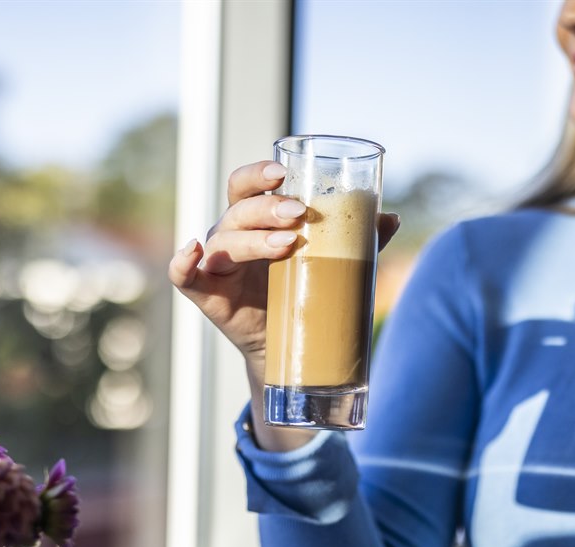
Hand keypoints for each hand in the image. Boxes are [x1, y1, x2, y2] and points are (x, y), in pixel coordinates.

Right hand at [168, 160, 399, 366]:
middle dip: (266, 207)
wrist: (291, 345)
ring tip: (286, 245)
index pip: (247, 183)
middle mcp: (231, 234)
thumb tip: (391, 218)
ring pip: (222, 240)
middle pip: (238, 209)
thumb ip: (357, 241)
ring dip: (251, 238)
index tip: (283, 173)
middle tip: (298, 214)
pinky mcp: (207, 294)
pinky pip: (183, 276)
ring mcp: (216, 264)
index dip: (259, 173)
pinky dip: (183, 262)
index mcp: (255, 218)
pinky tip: (194, 251)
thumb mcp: (332, 262)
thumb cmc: (305, 291)